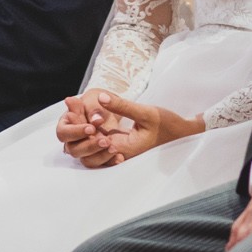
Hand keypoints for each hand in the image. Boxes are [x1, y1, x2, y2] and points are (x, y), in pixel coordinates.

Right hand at [55, 92, 115, 164]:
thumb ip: (93, 109)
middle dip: (90, 146)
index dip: (76, 132)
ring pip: (86, 160)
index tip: (91, 128)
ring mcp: (84, 150)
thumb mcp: (94, 100)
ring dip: (100, 155)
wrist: (108, 107)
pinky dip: (110, 161)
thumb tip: (95, 119)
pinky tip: (119, 157)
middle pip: (73, 150)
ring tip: (114, 148)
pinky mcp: (96, 156)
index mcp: (66, 124)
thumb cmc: (95, 102)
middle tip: (105, 140)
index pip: (63, 133)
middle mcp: (72, 140)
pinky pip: (101, 164)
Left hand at [56, 89, 202, 167]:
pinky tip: (86, 113)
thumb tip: (100, 97)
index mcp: (124, 149)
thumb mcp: (146, 112)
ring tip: (74, 108)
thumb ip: (122, 106)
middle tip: (69, 105)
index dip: (81, 124)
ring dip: (83, 128)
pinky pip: (99, 140)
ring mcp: (119, 151)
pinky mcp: (120, 145)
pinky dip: (91, 129)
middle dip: (77, 126)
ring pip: (92, 145)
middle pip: (88, 146)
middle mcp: (119, 154)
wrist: (182, 133)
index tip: (72, 107)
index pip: (94, 140)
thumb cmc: (167, 124)